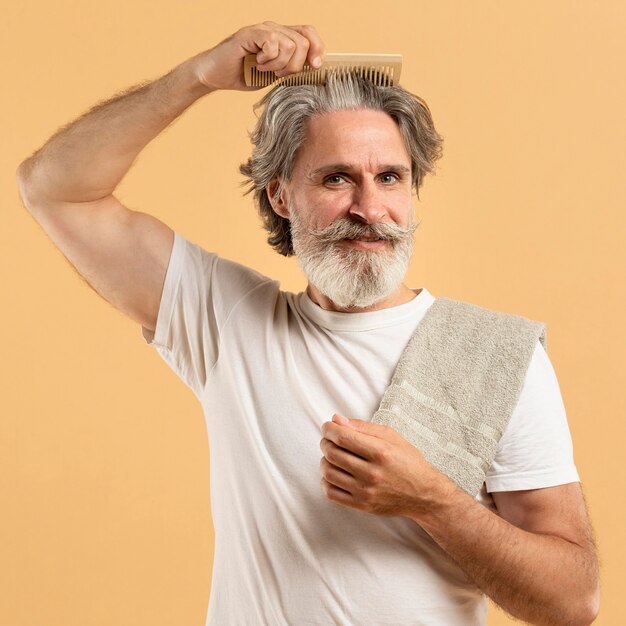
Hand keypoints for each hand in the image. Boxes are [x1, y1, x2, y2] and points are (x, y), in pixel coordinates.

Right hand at [190, 21, 324, 91]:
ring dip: (279, 64)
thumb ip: (293, 67)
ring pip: (290, 45)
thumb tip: (314, 68)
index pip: (309, 33)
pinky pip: (272, 43)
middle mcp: (274, 28)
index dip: (317, 49)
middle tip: (278, 73)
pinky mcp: (250, 33)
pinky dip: (268, 59)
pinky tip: (257, 63)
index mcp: (282, 36)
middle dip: (295, 65)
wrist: (217, 76)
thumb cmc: (244, 74)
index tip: (314, 67)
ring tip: (265, 68)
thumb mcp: (276, 74)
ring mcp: (262, 29)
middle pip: (303, 42)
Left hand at [319, 414, 452, 517]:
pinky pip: (331, 493)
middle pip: (333, 453)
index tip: (328, 426)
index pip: (342, 437)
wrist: (423, 494)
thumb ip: (362, 427)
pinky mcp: (362, 505)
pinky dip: (326, 481)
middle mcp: (372, 473)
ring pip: (328, 472)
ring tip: (332, 456)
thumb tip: (336, 420)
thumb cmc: (408, 461)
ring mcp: (366, 491)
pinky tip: (335, 474)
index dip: (329, 429)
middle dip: (325, 442)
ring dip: (325, 460)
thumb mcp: (391, 436)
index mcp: (380, 452)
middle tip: (329, 440)